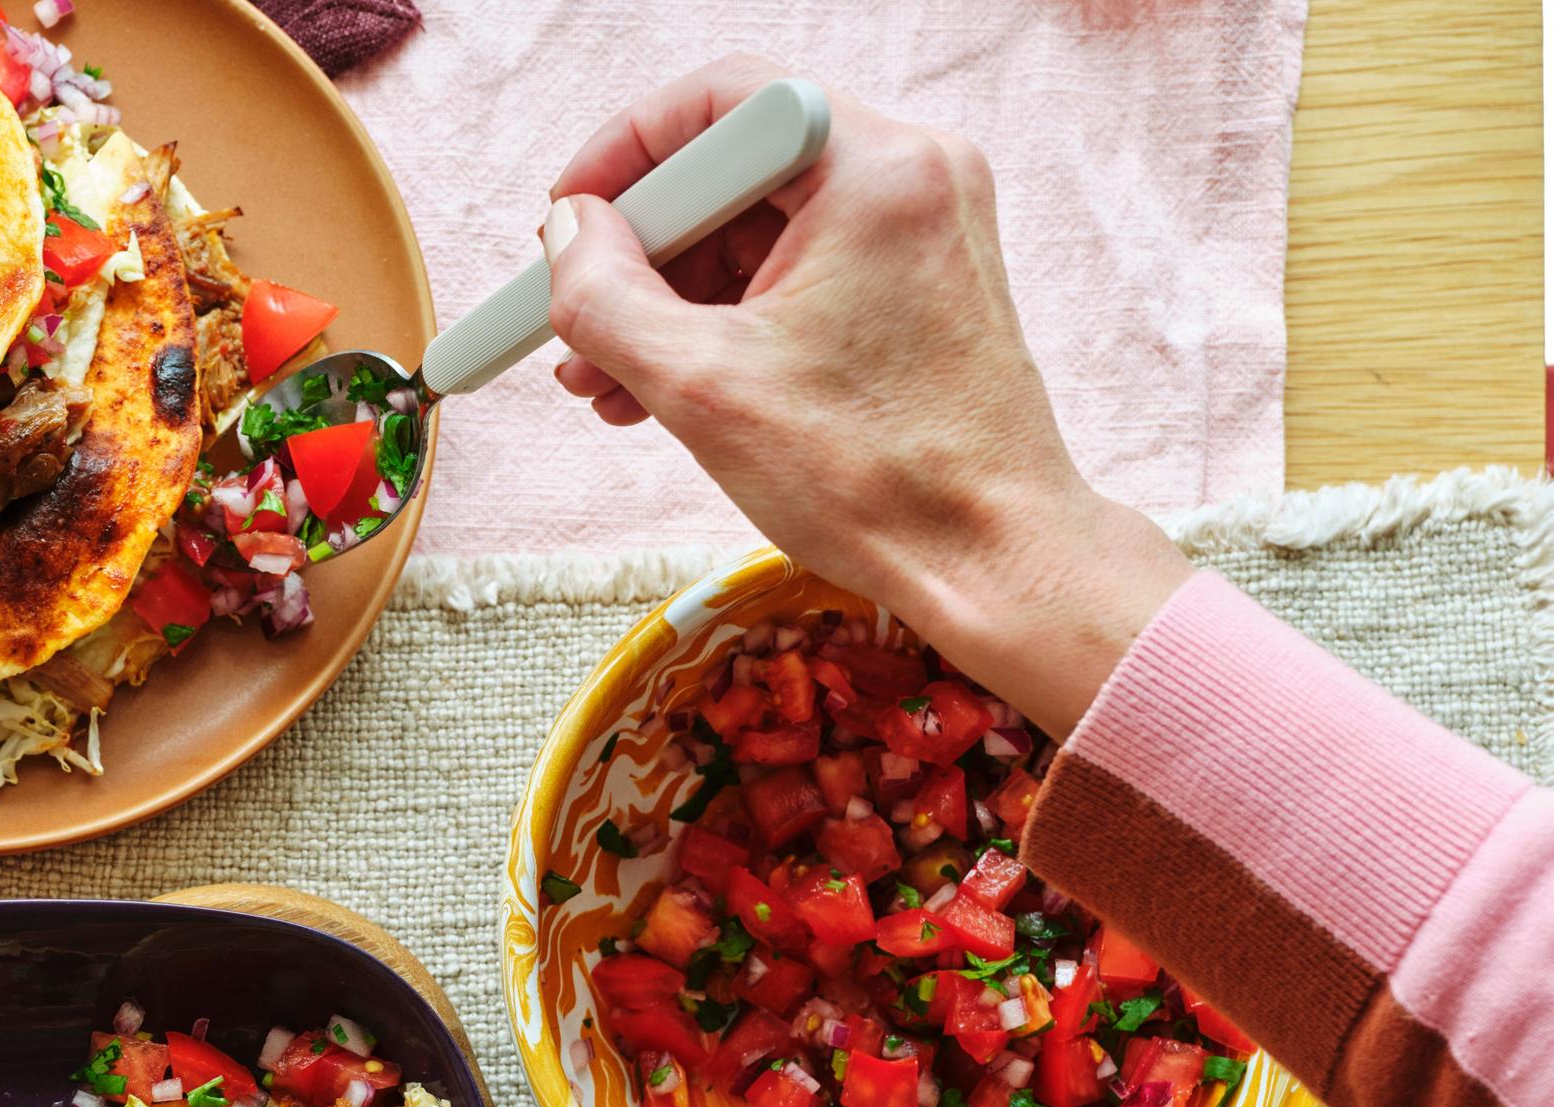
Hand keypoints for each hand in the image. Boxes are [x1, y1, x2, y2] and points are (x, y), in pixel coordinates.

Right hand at [537, 57, 1191, 736]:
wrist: (988, 558)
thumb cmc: (875, 479)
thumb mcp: (700, 386)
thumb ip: (605, 296)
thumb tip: (564, 238)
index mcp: (874, 169)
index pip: (720, 102)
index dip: (622, 155)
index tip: (564, 220)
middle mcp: (911, 175)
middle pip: (735, 169)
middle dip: (640, 251)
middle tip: (572, 321)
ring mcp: (920, 227)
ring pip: (759, 227)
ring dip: (671, 297)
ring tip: (607, 379)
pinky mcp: (917, 281)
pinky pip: (796, 269)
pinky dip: (726, 318)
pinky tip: (665, 385)